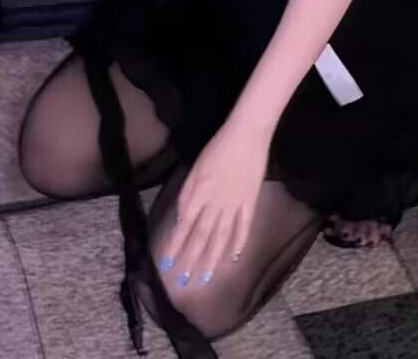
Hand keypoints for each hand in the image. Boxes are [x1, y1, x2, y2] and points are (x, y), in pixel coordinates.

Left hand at [158, 119, 270, 289]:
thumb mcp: (196, 167)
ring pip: (222, 237)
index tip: (166, 265)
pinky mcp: (251, 202)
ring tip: (206, 278)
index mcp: (200, 194)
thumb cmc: (218, 147)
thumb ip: (187, 193)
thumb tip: (181, 217)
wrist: (247, 135)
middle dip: (191, 260)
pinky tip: (234, 258)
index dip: (175, 246)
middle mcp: (216, 204)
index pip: (184, 226)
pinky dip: (239, 243)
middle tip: (184, 281)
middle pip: (202, 237)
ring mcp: (235, 205)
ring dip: (212, 259)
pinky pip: (244, 227)